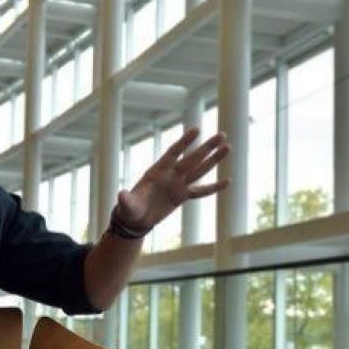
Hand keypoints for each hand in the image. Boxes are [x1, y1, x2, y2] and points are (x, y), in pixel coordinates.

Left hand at [116, 128, 230, 230]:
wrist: (136, 218)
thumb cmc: (129, 209)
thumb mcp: (127, 205)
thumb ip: (126, 200)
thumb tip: (121, 195)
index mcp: (157, 172)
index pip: (173, 153)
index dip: (184, 142)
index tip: (197, 130)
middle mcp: (170, 175)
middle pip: (192, 159)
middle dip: (206, 148)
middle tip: (222, 135)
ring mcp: (178, 184)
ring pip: (200, 170)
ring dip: (213, 160)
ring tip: (227, 147)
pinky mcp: (183, 195)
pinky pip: (201, 191)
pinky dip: (214, 187)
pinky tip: (227, 181)